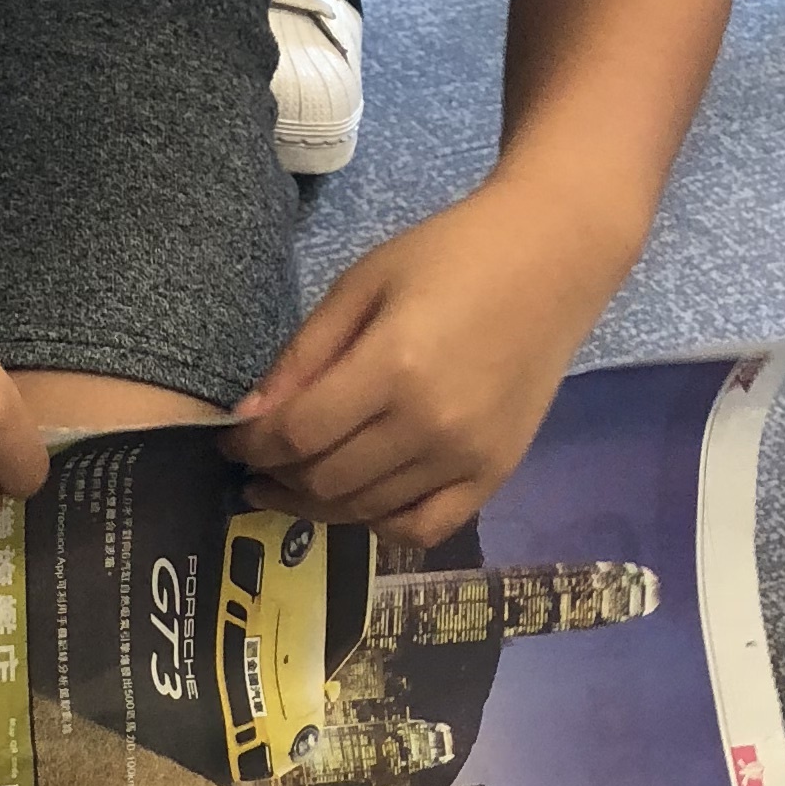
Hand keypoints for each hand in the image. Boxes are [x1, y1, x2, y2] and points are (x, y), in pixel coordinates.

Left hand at [224, 177, 622, 544]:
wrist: (552, 258)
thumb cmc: (450, 255)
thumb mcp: (362, 285)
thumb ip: (303, 355)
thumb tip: (249, 418)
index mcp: (393, 367)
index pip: (297, 435)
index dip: (252, 446)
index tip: (232, 442)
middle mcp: (431, 425)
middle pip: (326, 481)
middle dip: (277, 478)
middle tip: (258, 465)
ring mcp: (467, 458)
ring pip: (366, 512)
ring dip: (317, 506)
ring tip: (293, 485)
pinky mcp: (496, 474)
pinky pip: (423, 530)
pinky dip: (381, 526)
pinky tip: (359, 502)